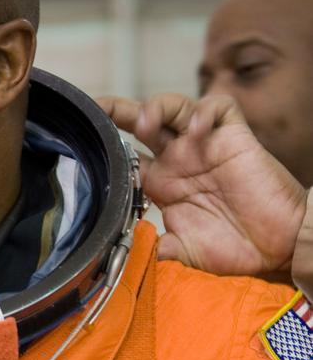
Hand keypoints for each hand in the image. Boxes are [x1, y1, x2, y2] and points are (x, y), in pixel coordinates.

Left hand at [97, 93, 307, 276]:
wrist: (277, 247)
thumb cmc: (234, 249)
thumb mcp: (184, 253)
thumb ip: (156, 247)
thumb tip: (126, 251)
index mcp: (162, 184)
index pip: (125, 156)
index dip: (106, 145)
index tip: (81, 142)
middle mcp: (179, 160)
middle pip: (142, 122)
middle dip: (118, 110)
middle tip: (100, 108)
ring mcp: (205, 145)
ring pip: (175, 107)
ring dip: (158, 107)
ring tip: (149, 122)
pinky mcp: (234, 137)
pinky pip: (218, 107)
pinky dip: (204, 111)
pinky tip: (196, 129)